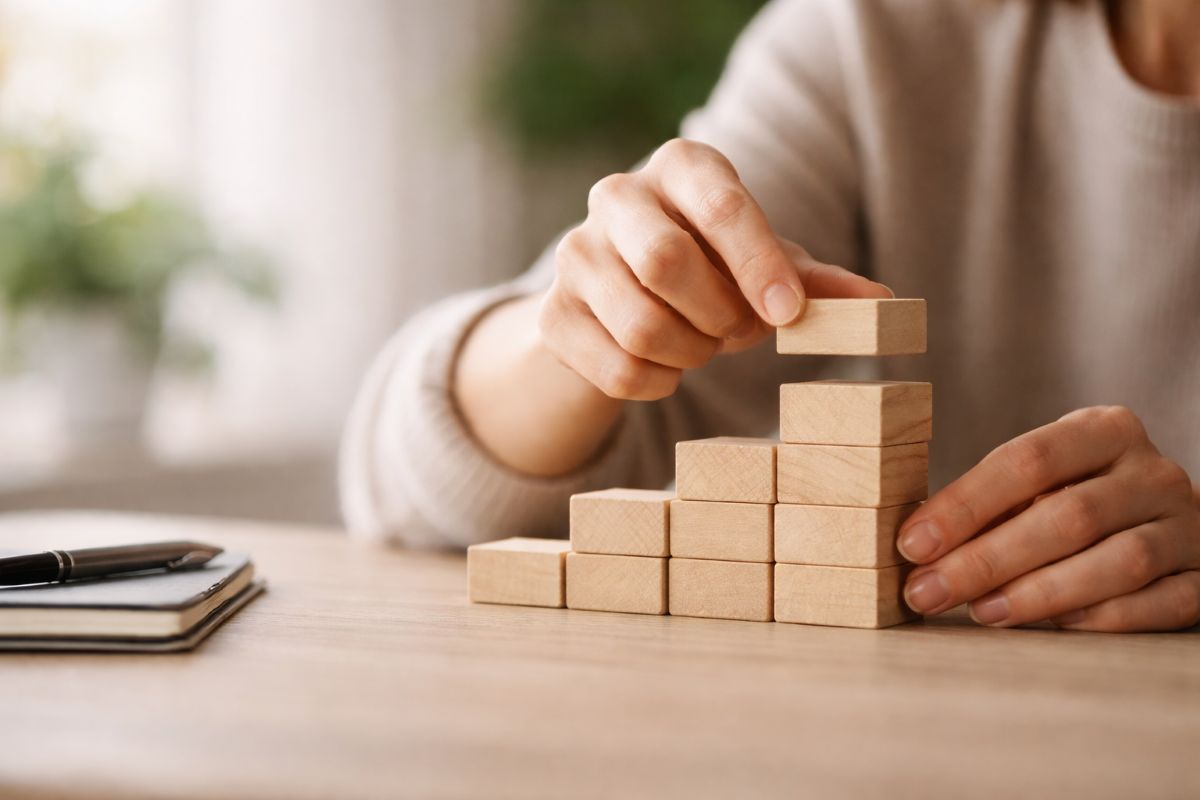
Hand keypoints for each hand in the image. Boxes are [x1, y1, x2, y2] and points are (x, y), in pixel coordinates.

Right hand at [539, 138, 891, 400]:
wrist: (619, 294)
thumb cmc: (710, 265)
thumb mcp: (764, 264)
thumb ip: (814, 281)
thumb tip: (882, 301)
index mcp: (680, 166)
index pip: (721, 205)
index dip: (758, 264)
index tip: (787, 315)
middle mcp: (616, 196)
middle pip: (665, 263)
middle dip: (718, 314)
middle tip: (741, 331)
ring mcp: (573, 255)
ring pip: (640, 326)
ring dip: (691, 353)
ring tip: (704, 345)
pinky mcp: (552, 315)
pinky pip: (618, 370)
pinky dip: (659, 383)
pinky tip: (668, 366)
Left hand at [898, 406, 1199, 631]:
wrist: (1166, 521)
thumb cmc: (1077, 496)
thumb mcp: (1039, 483)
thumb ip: (988, 504)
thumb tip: (915, 543)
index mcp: (1104, 431)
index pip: (1026, 459)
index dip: (964, 505)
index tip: (912, 543)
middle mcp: (1152, 473)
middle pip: (1068, 515)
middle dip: (986, 559)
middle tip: (929, 591)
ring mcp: (1186, 525)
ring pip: (1119, 561)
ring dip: (1040, 593)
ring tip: (982, 612)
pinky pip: (1161, 603)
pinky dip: (1102, 618)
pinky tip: (1053, 627)